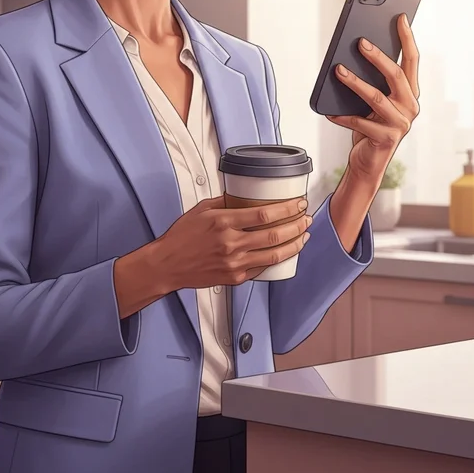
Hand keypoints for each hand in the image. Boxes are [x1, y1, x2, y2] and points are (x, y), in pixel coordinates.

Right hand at [157, 195, 310, 288]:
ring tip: (303, 234)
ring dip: (294, 244)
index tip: (298, 203)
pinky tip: (286, 251)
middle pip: (274, 234)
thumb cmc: (181, 237)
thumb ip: (224, 202)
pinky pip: (263, 268)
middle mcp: (231, 243)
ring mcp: (234, 263)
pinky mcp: (235, 277)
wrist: (168, 264)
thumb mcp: (201, 209)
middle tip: (305, 218)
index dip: (287, 209)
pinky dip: (278, 259)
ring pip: (274, 254)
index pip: (264, 214)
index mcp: (223, 222)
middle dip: (296, 225)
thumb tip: (244, 195)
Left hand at [327, 13, 419, 185]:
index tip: (400, 17)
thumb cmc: (369, 126)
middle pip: (396, 76)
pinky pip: (360, 123)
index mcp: (409, 93)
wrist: (368, 162)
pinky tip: (329, 112)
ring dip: (355, 82)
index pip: (412, 60)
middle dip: (378, 57)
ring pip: (376, 97)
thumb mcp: (373, 101)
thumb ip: (373, 81)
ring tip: (338, 70)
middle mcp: (410, 107)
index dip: (407, 38)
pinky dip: (343, 117)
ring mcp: (400, 124)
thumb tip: (354, 52)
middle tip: (360, 42)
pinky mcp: (386, 139)